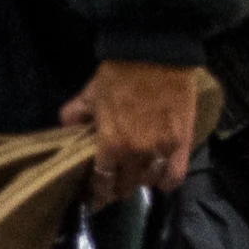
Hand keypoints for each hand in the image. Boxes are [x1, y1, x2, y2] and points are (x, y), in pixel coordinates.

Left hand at [61, 61, 214, 201]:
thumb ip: (74, 115)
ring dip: (141, 181)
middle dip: (118, 187)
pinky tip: (160, 178)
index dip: (97, 191)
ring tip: (137, 176)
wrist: (156, 54)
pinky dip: (167, 181)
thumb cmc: (120, 72)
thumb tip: (66, 130)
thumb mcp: (90, 93)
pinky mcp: (182, 143)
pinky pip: (175, 175)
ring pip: (149, 182)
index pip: (102, 182)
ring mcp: (161, 150)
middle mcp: (135, 154)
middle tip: (115, 183)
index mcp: (110, 144)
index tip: (95, 194)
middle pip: (125, 186)